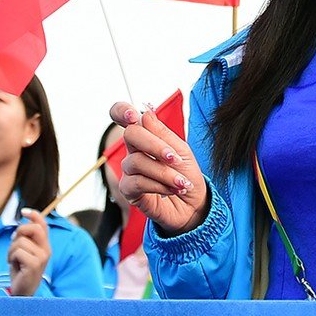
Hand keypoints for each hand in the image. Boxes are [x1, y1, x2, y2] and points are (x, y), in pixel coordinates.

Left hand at [6, 210, 52, 296]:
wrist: (22, 292)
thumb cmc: (21, 272)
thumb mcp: (23, 253)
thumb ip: (25, 240)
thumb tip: (19, 227)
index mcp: (44, 245)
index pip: (43, 225)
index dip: (34, 215)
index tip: (24, 211)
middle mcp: (46, 250)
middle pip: (33, 228)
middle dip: (19, 231)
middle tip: (13, 241)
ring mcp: (42, 257)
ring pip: (21, 241)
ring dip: (11, 250)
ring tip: (13, 259)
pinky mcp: (35, 265)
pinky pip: (18, 252)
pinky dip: (11, 257)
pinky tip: (13, 265)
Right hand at [110, 101, 208, 236]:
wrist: (193, 204)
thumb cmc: (186, 174)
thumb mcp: (181, 150)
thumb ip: (162, 133)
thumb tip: (145, 113)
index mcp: (146, 137)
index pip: (123, 117)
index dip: (121, 111)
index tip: (133, 115)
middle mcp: (133, 151)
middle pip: (130, 135)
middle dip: (154, 145)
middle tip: (175, 158)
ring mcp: (129, 171)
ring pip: (137, 161)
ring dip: (164, 172)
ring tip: (181, 181)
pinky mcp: (128, 190)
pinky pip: (137, 182)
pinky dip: (159, 185)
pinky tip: (172, 189)